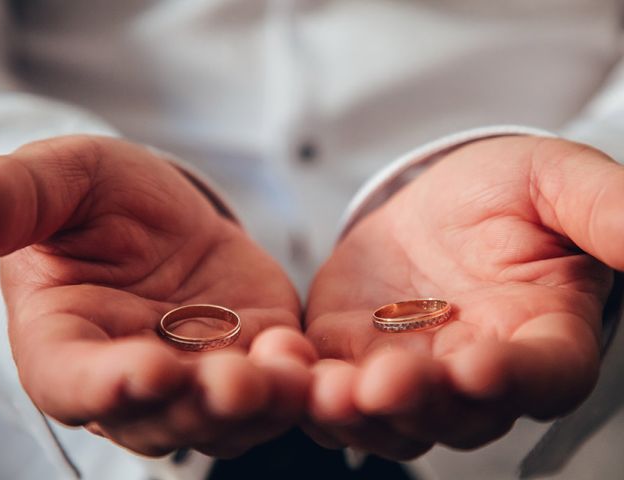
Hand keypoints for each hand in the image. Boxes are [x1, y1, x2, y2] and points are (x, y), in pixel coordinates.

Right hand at [0, 136, 314, 457]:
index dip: (104, 384)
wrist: (172, 214)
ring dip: (257, 406)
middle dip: (196, 404)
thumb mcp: (62, 182)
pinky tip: (306, 360)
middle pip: (158, 414)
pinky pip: (272, 389)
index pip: (73, 380)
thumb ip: (12, 201)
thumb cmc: (104, 198)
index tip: (144, 369)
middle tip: (233, 383)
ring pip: (222, 416)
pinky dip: (291, 384)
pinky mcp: (250, 360)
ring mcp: (195, 376)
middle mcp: (129, 376)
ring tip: (288, 377)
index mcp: (66, 340)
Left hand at [304, 136, 621, 458]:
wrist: (434, 202)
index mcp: (539, 337)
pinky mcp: (351, 358)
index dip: (514, 380)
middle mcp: (475, 373)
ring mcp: (409, 372)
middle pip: (455, 413)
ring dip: (355, 412)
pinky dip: (305, 385)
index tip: (481, 368)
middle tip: (387, 384)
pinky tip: (281, 361)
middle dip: (420, 403)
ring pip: (386, 416)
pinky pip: (327, 386)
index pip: (540, 376)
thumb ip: (605, 211)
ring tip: (325, 389)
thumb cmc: (505, 192)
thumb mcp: (555, 182)